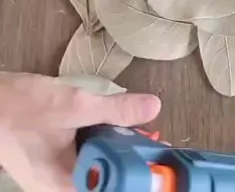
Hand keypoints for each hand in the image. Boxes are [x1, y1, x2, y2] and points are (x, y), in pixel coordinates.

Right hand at [0, 72, 160, 191]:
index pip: (110, 189)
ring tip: (139, 133)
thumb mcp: (74, 105)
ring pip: (97, 167)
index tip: (157, 158)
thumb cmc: (21, 108)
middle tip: (151, 139)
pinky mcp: (55, 161)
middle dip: (130, 161)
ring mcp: (57, 176)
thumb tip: (152, 106)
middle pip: (106, 179)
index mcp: (64, 186)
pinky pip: (85, 156)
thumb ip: (114, 109)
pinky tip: (112, 126)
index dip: (135, 176)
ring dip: (116, 150)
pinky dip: (100, 142)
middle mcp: (61, 188)